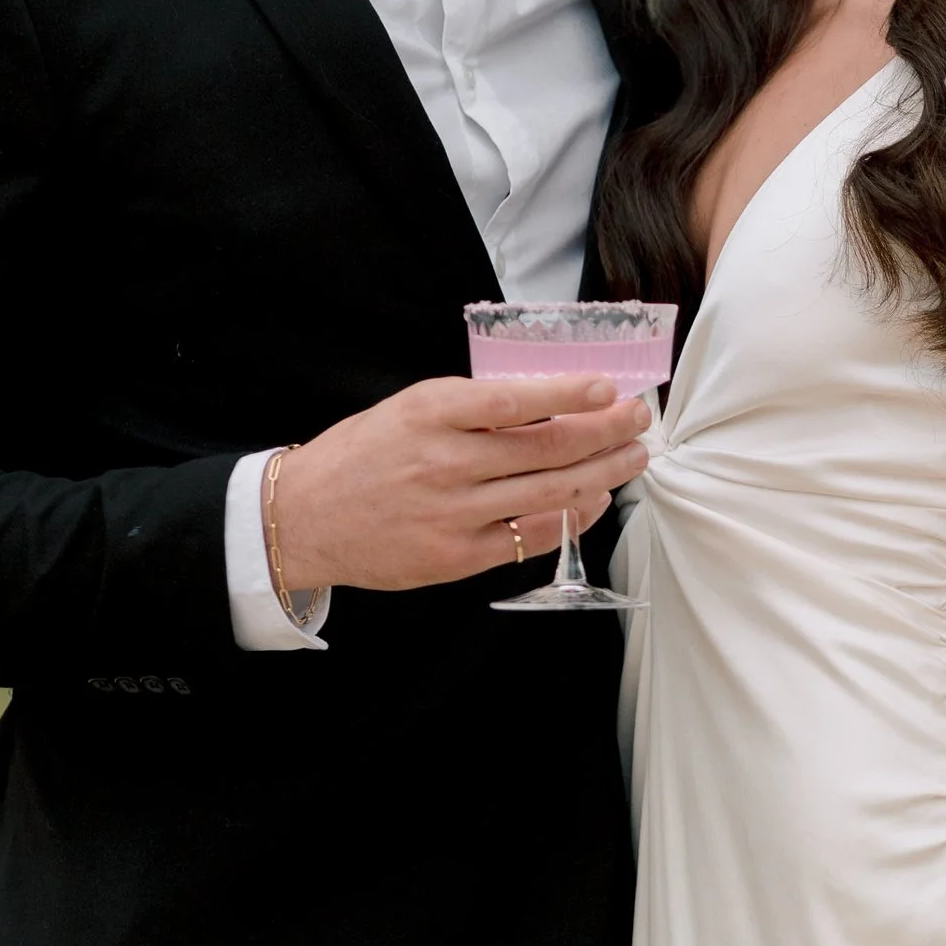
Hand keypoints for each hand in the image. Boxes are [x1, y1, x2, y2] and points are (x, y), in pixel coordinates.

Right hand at [270, 374, 650, 596]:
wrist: (306, 518)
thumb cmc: (362, 455)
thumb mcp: (409, 408)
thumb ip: (472, 407)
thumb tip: (549, 404)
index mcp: (431, 414)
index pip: (516, 400)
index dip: (571, 395)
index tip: (608, 389)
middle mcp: (446, 463)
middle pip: (548, 448)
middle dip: (606, 432)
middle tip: (639, 420)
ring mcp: (454, 514)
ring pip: (550, 492)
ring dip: (602, 474)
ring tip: (631, 457)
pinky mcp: (458, 556)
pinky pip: (531, 537)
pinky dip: (571, 517)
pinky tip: (593, 500)